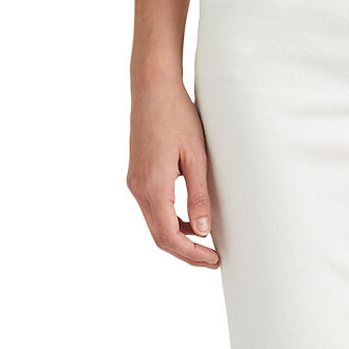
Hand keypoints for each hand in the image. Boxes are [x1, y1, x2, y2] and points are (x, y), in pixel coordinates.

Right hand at [128, 76, 218, 267]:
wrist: (152, 88)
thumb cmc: (176, 116)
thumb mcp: (196, 157)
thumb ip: (198, 195)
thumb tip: (203, 231)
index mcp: (153, 187)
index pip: (169, 237)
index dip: (191, 254)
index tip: (213, 260)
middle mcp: (139, 189)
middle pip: (160, 236)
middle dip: (185, 253)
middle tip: (212, 260)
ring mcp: (135, 183)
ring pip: (155, 224)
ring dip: (178, 239)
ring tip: (205, 245)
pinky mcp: (137, 176)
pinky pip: (152, 209)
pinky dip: (171, 221)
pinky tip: (191, 221)